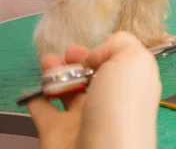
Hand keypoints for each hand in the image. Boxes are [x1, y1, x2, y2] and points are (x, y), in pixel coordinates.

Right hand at [27, 32, 160, 148]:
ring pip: (69, 91)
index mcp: (135, 85)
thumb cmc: (122, 108)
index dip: (109, 51)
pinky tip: (36, 91)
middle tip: (68, 52)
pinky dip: (38, 99)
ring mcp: (85, 119)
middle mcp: (113, 102)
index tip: (96, 44)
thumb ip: (120, 45)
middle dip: (80, 61)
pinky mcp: (58, 134)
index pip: (124, 64)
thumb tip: (97, 54)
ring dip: (56, 74)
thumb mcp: (134, 61)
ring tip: (47, 61)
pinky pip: (45, 113)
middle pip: (95, 76)